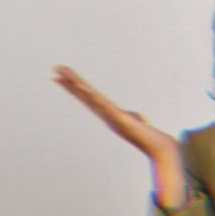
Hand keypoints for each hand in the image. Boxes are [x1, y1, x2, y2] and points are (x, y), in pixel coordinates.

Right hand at [53, 65, 178, 160]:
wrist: (159, 148)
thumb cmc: (148, 136)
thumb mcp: (137, 122)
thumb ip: (133, 118)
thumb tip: (134, 116)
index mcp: (107, 113)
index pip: (87, 97)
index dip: (73, 87)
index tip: (58, 76)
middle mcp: (106, 115)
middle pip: (85, 95)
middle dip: (70, 82)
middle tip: (56, 67)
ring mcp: (113, 118)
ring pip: (94, 100)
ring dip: (81, 88)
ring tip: (68, 76)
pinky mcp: (123, 121)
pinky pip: (108, 108)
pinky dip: (98, 100)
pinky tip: (90, 92)